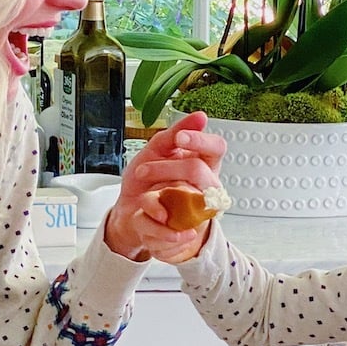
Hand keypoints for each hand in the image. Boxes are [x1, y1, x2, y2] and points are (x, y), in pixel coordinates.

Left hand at [103, 110, 226, 263]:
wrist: (129, 210)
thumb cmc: (147, 179)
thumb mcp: (156, 150)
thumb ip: (176, 133)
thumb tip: (201, 117)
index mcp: (203, 163)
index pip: (217, 148)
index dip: (201, 142)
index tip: (180, 138)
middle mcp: (207, 185)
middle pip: (200, 172)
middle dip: (167, 168)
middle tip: (143, 169)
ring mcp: (200, 208)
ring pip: (191, 197)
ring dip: (158, 192)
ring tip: (142, 190)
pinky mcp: (189, 229)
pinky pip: (177, 223)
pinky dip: (154, 214)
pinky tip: (146, 209)